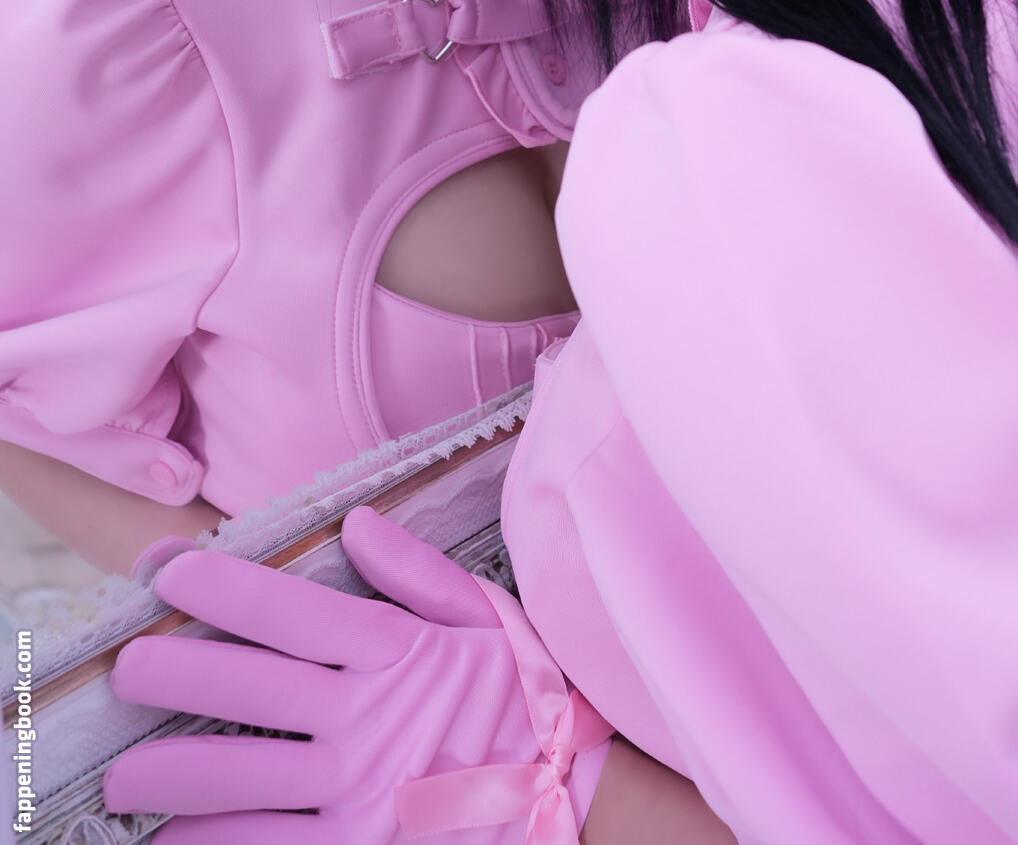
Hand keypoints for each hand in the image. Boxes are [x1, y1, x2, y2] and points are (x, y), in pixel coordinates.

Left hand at [102, 507, 611, 841]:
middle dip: (173, 670)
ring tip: (123, 774)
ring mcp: (356, 791)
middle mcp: (365, 717)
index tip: (165, 570)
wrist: (574, 797)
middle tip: (125, 669)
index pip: (289, 608)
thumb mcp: (488, 618)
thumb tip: (354, 524)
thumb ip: (418, 572)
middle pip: (245, 685)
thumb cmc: (526, 697)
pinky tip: (172, 840)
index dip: (220, 584)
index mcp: (395, 650)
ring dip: (169, 771)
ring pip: (237, 775)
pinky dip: (210, 844)